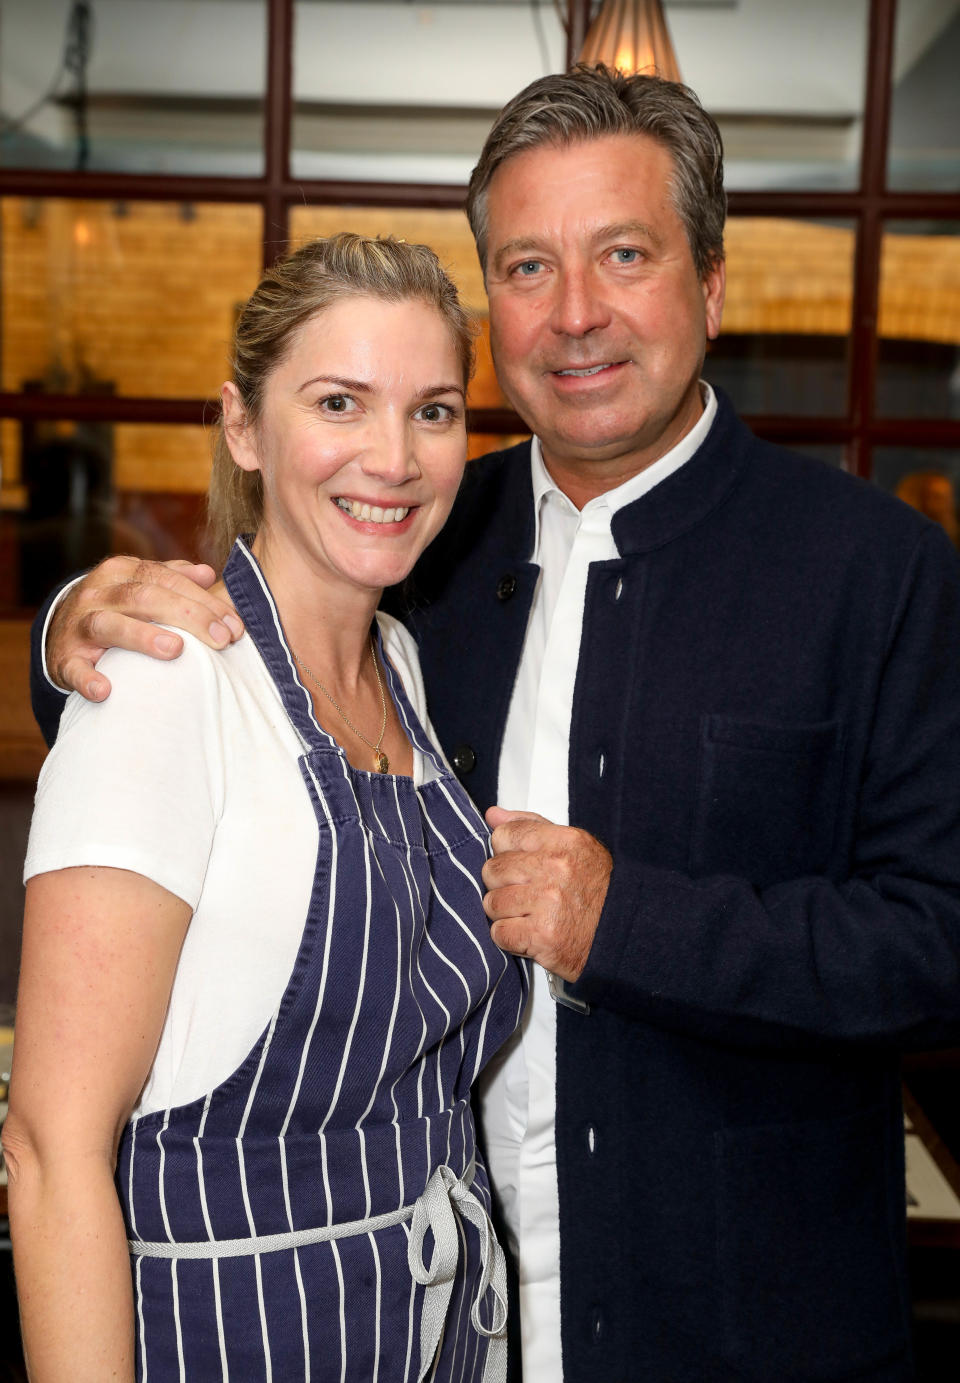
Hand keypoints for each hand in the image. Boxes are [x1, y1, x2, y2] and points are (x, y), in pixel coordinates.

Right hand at [47, 556, 244, 700]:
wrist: (59, 631)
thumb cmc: (116, 608)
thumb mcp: (139, 586)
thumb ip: (172, 577)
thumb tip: (208, 573)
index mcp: (121, 572)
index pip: (167, 580)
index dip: (204, 601)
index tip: (235, 626)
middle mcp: (98, 593)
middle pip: (145, 597)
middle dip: (189, 616)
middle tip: (222, 640)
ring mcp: (79, 625)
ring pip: (109, 624)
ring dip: (143, 636)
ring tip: (175, 650)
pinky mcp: (65, 658)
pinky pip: (74, 668)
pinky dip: (87, 679)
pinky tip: (105, 690)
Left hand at [482, 807, 611, 981]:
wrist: (624, 934)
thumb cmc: (596, 889)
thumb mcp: (574, 847)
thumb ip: (531, 826)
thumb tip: (493, 815)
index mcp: (564, 841)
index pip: (504, 835)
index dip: (506, 853)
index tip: (521, 866)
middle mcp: (556, 868)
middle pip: (492, 870)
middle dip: (502, 885)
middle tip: (526, 894)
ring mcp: (548, 903)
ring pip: (492, 903)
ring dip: (505, 913)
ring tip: (530, 915)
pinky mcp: (542, 936)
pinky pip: (499, 933)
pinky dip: (511, 938)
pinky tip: (531, 934)